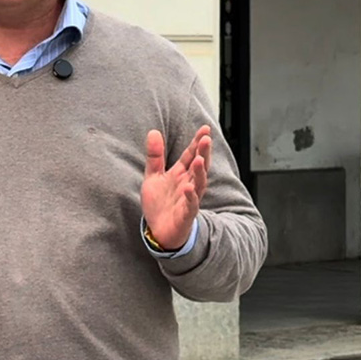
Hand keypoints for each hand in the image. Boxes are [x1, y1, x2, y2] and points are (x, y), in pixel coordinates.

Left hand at [141, 125, 211, 249]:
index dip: (197, 142)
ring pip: (199, 183)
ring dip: (200, 172)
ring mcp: (189, 199)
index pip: (191, 154)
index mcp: (181, 174)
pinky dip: (191, 196)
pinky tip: (188, 188)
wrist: (158, 231)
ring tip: (199, 159)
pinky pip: (191, 204)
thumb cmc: (160, 203)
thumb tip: (153, 131)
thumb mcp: (153, 176)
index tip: (205, 128)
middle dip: (203, 153)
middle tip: (206, 139)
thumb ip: (155, 156)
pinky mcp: (186, 214)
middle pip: (199, 166)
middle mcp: (188, 184)